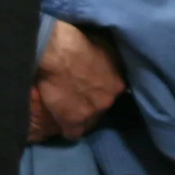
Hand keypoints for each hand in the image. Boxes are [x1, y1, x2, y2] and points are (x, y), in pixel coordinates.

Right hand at [34, 19, 124, 140]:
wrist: (56, 52)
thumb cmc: (77, 41)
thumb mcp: (104, 47)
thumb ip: (110, 62)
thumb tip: (109, 67)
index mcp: (118, 83)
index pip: (114, 94)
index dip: (101, 91)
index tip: (91, 87)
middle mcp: (108, 100)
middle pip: (102, 109)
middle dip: (92, 103)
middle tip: (77, 95)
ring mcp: (91, 113)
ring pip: (89, 122)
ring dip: (80, 115)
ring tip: (67, 107)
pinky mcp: (72, 121)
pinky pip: (73, 134)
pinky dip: (67, 128)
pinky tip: (62, 121)